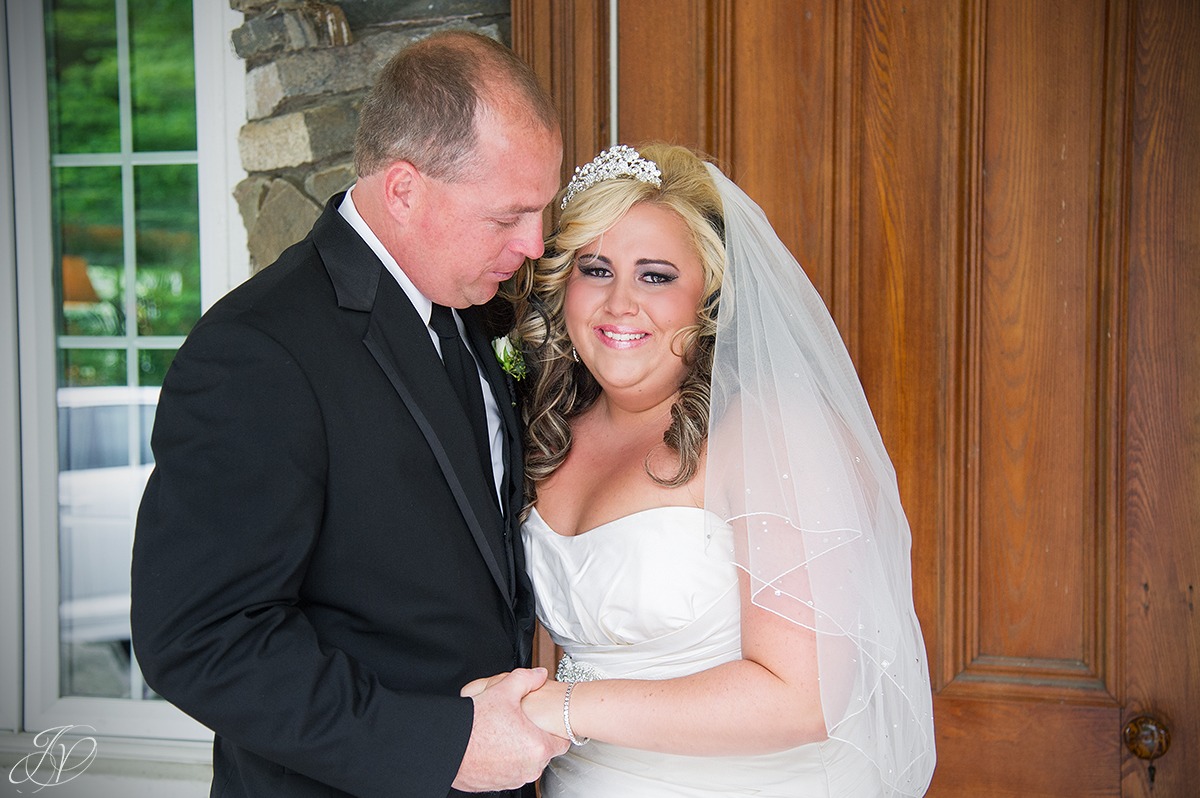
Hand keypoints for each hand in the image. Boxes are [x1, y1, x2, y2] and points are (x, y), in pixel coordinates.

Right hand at [452, 668, 569, 791]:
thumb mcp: (502, 692)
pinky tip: (493, 746)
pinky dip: (505, 761)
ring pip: (526, 763)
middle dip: (535, 738)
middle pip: (543, 752)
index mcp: (538, 747)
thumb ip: (526, 679)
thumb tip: (539, 674)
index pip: (563, 740)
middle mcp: (529, 768)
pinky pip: (509, 772)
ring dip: (519, 751)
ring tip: (503, 733)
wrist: (447, 748)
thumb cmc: (474, 726)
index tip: (547, 721)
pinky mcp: (498, 785)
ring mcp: (514, 779)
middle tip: (520, 724)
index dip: (556, 728)